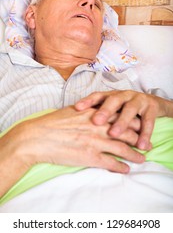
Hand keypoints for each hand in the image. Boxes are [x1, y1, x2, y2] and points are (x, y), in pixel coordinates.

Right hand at [0, 106, 144, 195]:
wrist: (37, 137)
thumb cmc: (52, 123)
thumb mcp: (72, 110)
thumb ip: (87, 110)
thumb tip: (95, 111)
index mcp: (94, 113)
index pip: (121, 115)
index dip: (133, 121)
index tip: (139, 125)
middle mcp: (98, 126)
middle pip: (126, 131)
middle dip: (139, 138)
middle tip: (146, 143)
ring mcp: (95, 142)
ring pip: (123, 148)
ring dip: (135, 155)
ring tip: (142, 159)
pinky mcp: (90, 157)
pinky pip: (111, 163)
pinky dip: (121, 167)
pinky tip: (126, 170)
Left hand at [75, 90, 172, 149]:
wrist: (152, 103)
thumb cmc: (125, 108)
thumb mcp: (112, 109)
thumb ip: (99, 113)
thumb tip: (76, 122)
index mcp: (112, 95)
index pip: (98, 96)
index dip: (88, 101)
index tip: (77, 108)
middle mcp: (124, 95)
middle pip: (113, 101)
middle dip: (104, 110)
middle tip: (96, 121)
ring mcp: (138, 100)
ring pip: (129, 109)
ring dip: (122, 122)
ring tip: (114, 134)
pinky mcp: (152, 107)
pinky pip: (148, 121)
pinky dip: (145, 134)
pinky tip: (141, 145)